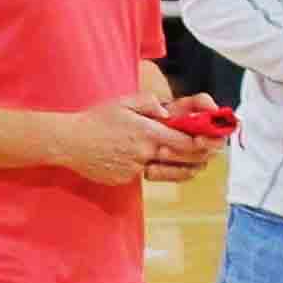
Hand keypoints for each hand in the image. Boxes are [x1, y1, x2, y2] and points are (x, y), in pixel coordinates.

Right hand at [61, 96, 210, 186]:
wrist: (67, 142)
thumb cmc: (94, 119)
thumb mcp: (122, 102)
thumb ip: (149, 103)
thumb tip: (167, 112)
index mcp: (147, 132)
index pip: (185, 140)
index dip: (204, 142)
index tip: (215, 141)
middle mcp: (144, 153)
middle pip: (181, 158)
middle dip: (200, 156)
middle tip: (212, 154)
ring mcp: (134, 169)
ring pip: (166, 172)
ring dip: (185, 170)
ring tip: (196, 167)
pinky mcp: (124, 179)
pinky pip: (143, 175)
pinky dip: (151, 171)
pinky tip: (153, 164)